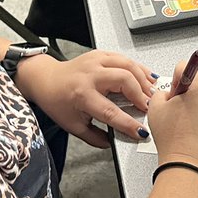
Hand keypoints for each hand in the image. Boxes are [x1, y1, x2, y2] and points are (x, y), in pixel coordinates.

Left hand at [21, 50, 157, 146]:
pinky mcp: (100, 55)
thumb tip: (113, 143)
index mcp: (81, 95)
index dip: (128, 123)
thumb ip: (95, 137)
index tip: (141, 132)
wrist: (45, 80)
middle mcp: (90, 75)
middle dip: (141, 95)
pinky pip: (124, 58)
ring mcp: (95, 61)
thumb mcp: (73, 125)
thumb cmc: (57, 101)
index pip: (110, 112)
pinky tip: (146, 77)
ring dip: (143, 79)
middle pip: (124, 80)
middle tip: (149, 108)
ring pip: (127, 65)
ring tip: (152, 92)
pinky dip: (138, 67)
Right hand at [147, 63, 197, 177]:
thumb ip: (161, 92)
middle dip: (187, 88)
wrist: (189, 163)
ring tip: (185, 118)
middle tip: (177, 105)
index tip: (174, 93)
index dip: (174, 79)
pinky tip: (193, 125)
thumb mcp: (156, 108)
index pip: (185, 66)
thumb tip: (168, 94)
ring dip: (196, 99)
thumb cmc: (175, 138)